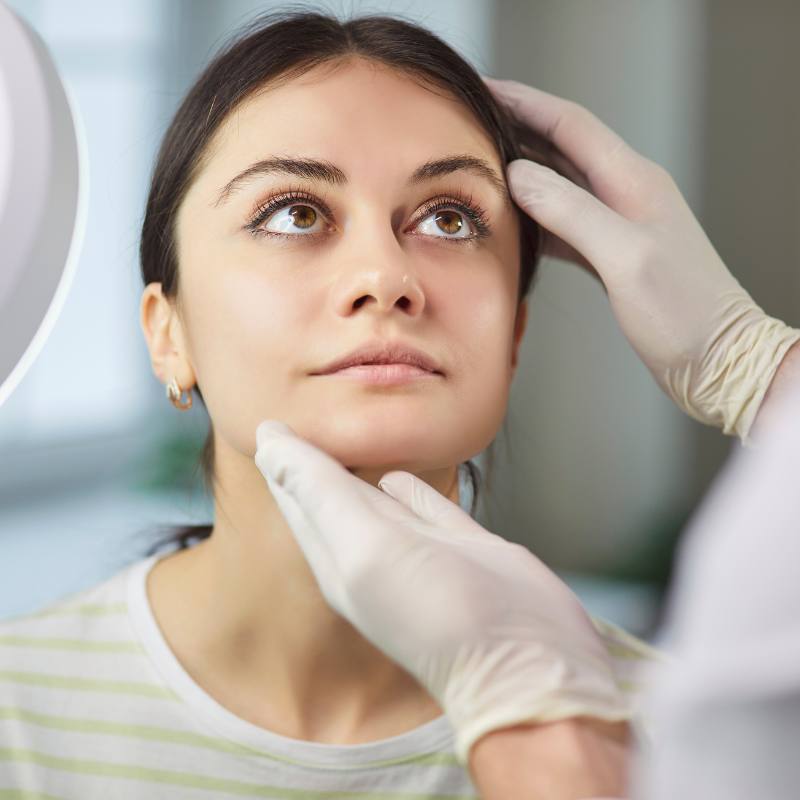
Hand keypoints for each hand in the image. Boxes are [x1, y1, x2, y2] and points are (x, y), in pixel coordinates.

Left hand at [254, 420, 633, 766]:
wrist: (525, 660)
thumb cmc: (438, 610)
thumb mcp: (365, 547)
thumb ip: (321, 493)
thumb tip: (270, 442)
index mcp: (338, 558)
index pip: (298, 497)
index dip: (283, 458)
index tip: (268, 419)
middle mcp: (373, 554)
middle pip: (332, 495)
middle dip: (314, 460)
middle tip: (298, 420)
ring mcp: (421, 551)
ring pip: (378, 498)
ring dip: (361, 470)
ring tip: (347, 435)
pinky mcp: (464, 547)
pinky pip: (426, 506)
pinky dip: (409, 488)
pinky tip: (400, 475)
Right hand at [483, 76, 799, 445]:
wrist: (717, 358)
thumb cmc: (683, 312)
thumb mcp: (625, 257)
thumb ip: (571, 211)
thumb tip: (518, 175)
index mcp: (634, 182)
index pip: (570, 125)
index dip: (524, 103)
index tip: (483, 91)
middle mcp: (627, 194)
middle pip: (563, 148)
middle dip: (517, 131)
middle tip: (472, 128)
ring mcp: (620, 224)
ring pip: (560, 186)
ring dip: (522, 174)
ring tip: (481, 171)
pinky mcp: (612, 255)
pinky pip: (565, 223)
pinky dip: (535, 218)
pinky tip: (513, 225)